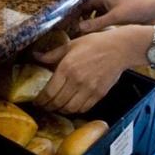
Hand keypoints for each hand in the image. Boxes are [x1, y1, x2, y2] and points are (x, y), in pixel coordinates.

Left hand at [32, 26, 147, 113]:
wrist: (119, 48)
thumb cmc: (94, 44)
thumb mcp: (71, 45)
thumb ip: (52, 54)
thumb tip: (35, 56)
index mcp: (66, 68)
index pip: (49, 92)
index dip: (41, 100)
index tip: (38, 102)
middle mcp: (76, 81)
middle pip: (58, 102)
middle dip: (49, 107)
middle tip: (45, 106)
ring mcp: (88, 89)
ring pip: (70, 108)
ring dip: (61, 110)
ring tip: (57, 106)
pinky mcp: (99, 94)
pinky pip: (84, 108)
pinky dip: (76, 110)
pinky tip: (72, 105)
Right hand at [79, 0, 154, 33]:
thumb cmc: (135, 9)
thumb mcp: (115, 18)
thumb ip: (96, 23)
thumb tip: (78, 28)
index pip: (81, 7)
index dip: (74, 17)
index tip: (68, 28)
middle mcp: (104, 1)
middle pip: (86, 12)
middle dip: (81, 22)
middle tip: (76, 36)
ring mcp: (110, 7)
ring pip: (95, 17)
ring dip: (91, 25)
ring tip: (86, 38)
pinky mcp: (117, 14)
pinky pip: (104, 20)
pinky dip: (100, 26)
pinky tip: (100, 36)